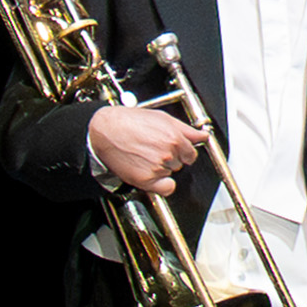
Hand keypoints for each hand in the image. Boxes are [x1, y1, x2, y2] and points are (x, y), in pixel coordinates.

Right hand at [88, 98, 208, 195]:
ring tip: (146, 156)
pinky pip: (165, 188)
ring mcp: (157, 168)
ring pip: (171, 173)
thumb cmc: (129, 122)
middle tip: (154, 149)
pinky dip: (162, 184)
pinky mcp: (146, 179)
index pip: (191, 153)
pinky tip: (152, 174)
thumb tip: (202, 135)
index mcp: (175, 138)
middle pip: (180, 163)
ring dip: (162, 168)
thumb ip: (186, 129)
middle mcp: (168, 154)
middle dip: (171, 158)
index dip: (182, 151)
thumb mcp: (161, 118)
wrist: (104, 130)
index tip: (174, 149)